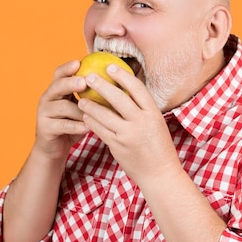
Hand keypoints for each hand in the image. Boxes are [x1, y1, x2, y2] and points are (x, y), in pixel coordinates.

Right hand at [33, 60, 88, 160]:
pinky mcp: (45, 129)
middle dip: (70, 82)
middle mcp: (47, 98)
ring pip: (62, 107)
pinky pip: (62, 125)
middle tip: (83, 82)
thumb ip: (90, 96)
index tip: (78, 62)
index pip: (59, 74)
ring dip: (78, 109)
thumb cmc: (73, 124)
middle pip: (57, 86)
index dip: (67, 68)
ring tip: (92, 111)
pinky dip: (76, 126)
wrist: (55, 148)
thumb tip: (116, 82)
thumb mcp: (81, 108)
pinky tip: (88, 127)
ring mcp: (44, 113)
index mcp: (56, 90)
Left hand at [77, 64, 179, 184]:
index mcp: (153, 114)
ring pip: (104, 115)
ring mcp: (128, 135)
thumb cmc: (158, 147)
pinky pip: (100, 130)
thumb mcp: (156, 124)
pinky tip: (86, 116)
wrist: (160, 174)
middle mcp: (141, 123)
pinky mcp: (117, 147)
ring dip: (91, 105)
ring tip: (82, 99)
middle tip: (89, 77)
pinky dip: (91, 122)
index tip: (110, 67)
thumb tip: (126, 91)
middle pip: (118, 98)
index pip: (137, 89)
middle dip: (102, 85)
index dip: (123, 76)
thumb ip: (142, 110)